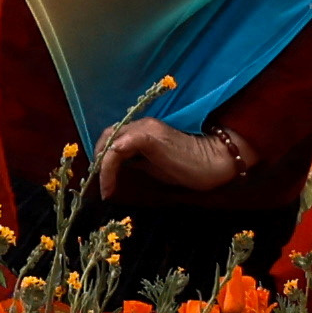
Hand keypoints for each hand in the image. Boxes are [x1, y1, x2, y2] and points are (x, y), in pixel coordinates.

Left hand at [98, 116, 247, 194]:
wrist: (212, 162)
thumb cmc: (189, 165)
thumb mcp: (156, 163)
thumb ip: (138, 161)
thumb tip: (119, 168)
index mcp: (145, 128)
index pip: (115, 136)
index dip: (104, 155)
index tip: (103, 178)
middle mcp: (142, 123)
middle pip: (108, 135)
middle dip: (99, 159)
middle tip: (100, 183)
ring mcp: (144, 129)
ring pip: (111, 143)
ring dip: (102, 167)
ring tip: (105, 189)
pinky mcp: (146, 138)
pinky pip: (117, 151)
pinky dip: (109, 168)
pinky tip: (110, 186)